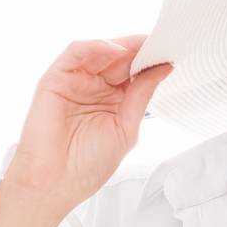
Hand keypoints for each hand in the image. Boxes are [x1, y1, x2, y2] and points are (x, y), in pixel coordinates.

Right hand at [2, 36, 174, 207]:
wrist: (55, 184)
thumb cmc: (86, 165)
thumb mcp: (126, 127)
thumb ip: (141, 95)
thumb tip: (163, 68)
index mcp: (113, 99)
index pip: (134, 72)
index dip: (152, 61)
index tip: (172, 52)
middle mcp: (94, 87)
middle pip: (120, 58)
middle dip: (141, 49)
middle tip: (163, 41)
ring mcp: (75, 81)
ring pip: (99, 51)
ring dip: (122, 45)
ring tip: (144, 44)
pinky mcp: (55, 78)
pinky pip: (74, 53)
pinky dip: (95, 46)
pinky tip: (115, 51)